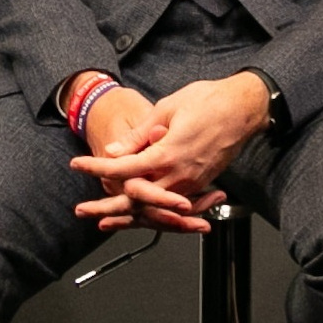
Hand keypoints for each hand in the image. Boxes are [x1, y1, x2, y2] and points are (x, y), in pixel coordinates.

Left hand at [68, 83, 212, 232]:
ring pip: (154, 209)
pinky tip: (137, 215)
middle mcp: (180, 175)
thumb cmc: (208, 101)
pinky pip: (172, 206)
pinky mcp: (200, 184)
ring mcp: (191, 183)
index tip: (78, 165)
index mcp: (168, 154)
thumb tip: (114, 152)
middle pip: (137, 200)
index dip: (98, 168)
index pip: (125, 169)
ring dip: (127, 216)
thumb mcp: (166, 109)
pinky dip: (152, 213)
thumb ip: (138, 136)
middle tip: (82, 210)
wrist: (244, 108)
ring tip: (103, 220)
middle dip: (107, 207)